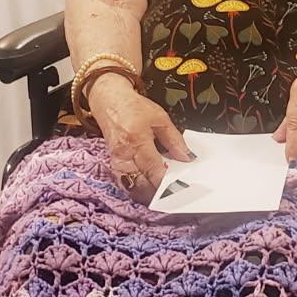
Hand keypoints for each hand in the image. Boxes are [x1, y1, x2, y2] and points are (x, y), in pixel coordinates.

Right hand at [89, 73, 191, 202]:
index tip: (181, 188)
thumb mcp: (160, 118)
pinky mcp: (114, 166)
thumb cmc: (134, 108)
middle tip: (176, 194)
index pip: (154, 169)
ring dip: (149, 194)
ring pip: (133, 188)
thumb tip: (187, 157)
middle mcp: (124, 154)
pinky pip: (126, 185)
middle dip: (160, 193)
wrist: (109, 102)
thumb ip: (174, 140)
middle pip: (142, 184)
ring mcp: (117, 162)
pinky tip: (151, 189)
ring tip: (165, 194)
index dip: (167, 182)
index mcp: (137, 140)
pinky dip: (139, 190)